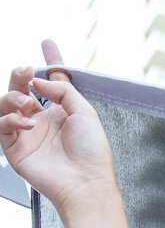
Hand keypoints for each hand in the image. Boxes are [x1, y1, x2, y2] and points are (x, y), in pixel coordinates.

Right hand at [0, 40, 117, 221]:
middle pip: (20, 88)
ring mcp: (26, 134)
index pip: (48, 82)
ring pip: (5, 104)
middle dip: (19, 75)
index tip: (47, 43)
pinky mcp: (15, 149)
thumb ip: (63, 90)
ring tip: (25, 100)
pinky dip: (11, 120)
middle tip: (25, 70)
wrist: (86, 184)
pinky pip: (2, 126)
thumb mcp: (85, 112)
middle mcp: (40, 122)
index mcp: (59, 113)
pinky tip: (27, 123)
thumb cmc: (91, 154)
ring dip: (12, 95)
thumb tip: (39, 79)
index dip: (48, 62)